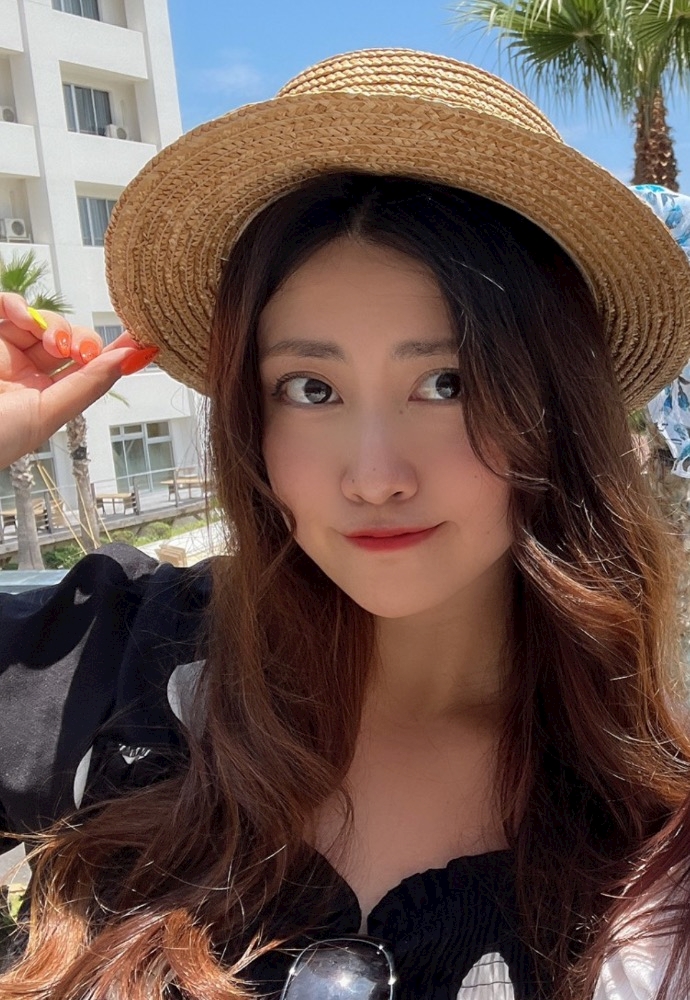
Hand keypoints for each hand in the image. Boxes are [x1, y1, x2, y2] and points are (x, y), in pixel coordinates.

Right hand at [0, 293, 156, 468]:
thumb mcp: (47, 414)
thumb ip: (87, 386)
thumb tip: (125, 361)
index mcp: (47, 396)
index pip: (88, 368)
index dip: (114, 353)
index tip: (142, 341)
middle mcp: (28, 371)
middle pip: (70, 338)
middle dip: (82, 338)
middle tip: (78, 350)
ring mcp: (4, 349)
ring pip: (42, 319)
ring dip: (52, 322)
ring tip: (48, 340)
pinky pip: (6, 305)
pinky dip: (18, 305)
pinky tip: (21, 319)